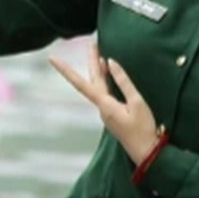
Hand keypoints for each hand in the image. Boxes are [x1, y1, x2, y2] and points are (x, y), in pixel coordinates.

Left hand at [49, 43, 158, 164]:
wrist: (147, 153)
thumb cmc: (143, 129)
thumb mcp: (137, 102)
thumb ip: (124, 82)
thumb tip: (111, 62)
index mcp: (105, 104)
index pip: (81, 83)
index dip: (66, 70)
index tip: (52, 59)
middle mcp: (102, 108)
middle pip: (92, 81)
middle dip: (92, 62)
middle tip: (92, 44)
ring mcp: (107, 112)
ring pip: (98, 86)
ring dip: (99, 69)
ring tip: (99, 52)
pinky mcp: (113, 114)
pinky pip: (105, 92)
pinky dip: (106, 80)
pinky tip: (108, 72)